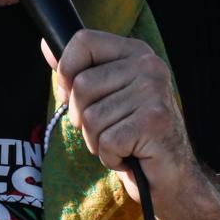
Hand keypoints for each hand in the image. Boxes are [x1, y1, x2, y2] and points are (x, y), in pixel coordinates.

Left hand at [42, 30, 196, 215]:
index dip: (66, 71)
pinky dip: (110, 157)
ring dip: (97, 141)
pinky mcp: (153, 122)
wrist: (172, 177)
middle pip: (81, 85)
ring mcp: (153, 93)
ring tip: (122, 144)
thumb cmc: (133, 136)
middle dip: (83, 118)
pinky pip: (105, 141)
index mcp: (136, 52)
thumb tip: (47, 46)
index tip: (72, 95)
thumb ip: (78, 71)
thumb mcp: (106, 96)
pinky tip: (130, 155)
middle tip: (108, 129)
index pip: (84, 41)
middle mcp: (149, 66)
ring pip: (91, 118)